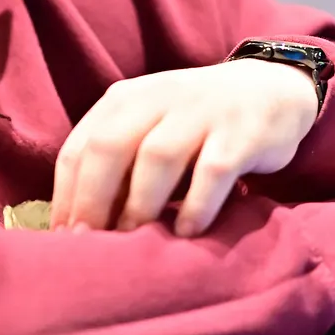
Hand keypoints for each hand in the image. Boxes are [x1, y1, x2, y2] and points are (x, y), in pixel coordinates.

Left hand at [51, 58, 319, 236]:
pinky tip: (187, 231)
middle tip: (89, 243)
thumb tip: (79, 225)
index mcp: (126, 99)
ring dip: (141, 203)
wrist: (272, 90)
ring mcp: (201, 112)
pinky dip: (197, 204)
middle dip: (93, 198)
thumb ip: (118, 163)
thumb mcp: (149, 128)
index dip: (67, 194)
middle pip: (110, 146)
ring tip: (135, 241)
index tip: (62, 237)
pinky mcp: (241, 133)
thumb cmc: (196, 124)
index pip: (81, 145)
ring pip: (158, 156)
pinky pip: (213, 170)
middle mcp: (158, 98)